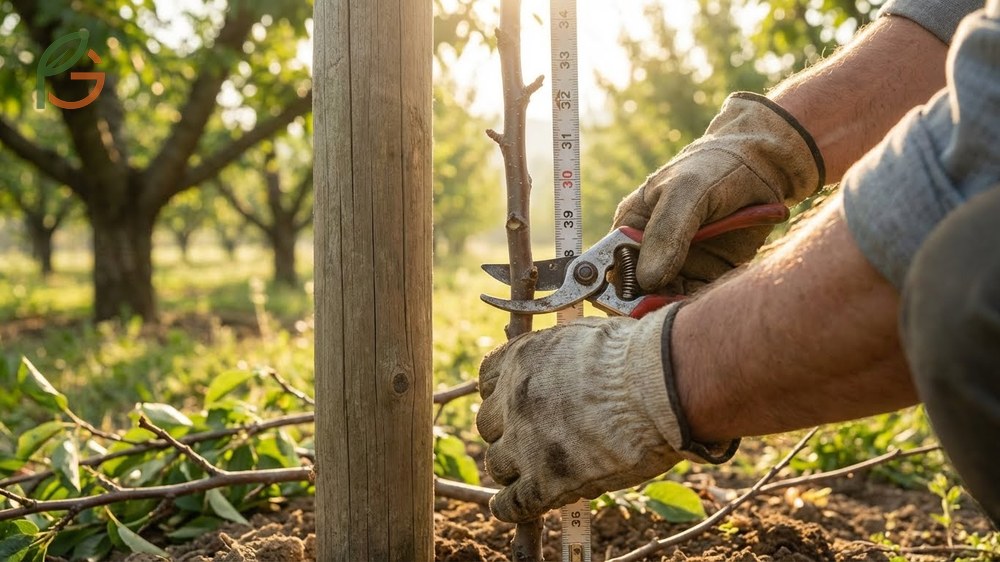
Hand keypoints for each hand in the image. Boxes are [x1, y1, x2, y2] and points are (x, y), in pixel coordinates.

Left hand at [476, 304, 737, 522]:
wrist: (658, 387)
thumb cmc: (637, 357)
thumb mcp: (587, 338)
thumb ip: (564, 356)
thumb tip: (571, 365)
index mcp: (522, 359)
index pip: (488, 380)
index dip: (502, 395)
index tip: (515, 404)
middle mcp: (514, 399)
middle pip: (488, 425)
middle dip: (508, 431)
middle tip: (531, 439)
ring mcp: (525, 443)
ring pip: (497, 464)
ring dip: (513, 468)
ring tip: (534, 472)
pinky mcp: (545, 482)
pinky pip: (512, 504)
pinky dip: (510, 508)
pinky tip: (513, 508)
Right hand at [613, 92, 824, 293]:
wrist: (763, 166)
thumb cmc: (714, 167)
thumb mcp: (685, 191)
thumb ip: (665, 233)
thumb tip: (645, 280)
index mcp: (632, 226)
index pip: (613, 264)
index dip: (618, 287)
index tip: (630, 303)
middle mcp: (651, 249)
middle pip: (637, 291)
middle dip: (646, 305)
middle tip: (661, 311)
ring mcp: (679, 264)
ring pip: (665, 300)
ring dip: (671, 310)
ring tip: (683, 312)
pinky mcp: (707, 276)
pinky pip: (694, 301)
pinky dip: (695, 309)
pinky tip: (701, 311)